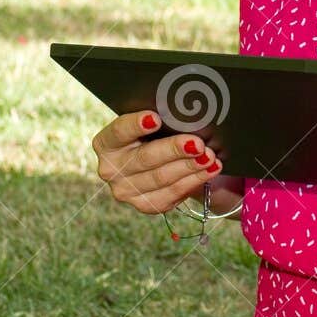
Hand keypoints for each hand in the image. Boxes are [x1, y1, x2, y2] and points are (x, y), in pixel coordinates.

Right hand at [91, 109, 222, 213]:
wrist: (159, 162)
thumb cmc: (155, 134)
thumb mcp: (152, 124)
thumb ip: (160, 119)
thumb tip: (185, 112)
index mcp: (106, 143)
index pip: (119, 132)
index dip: (136, 125)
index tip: (156, 118)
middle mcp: (110, 169)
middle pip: (145, 158)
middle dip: (174, 150)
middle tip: (197, 143)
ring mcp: (126, 191)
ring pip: (161, 178)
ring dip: (189, 167)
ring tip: (210, 156)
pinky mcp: (144, 204)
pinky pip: (172, 193)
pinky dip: (194, 180)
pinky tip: (210, 170)